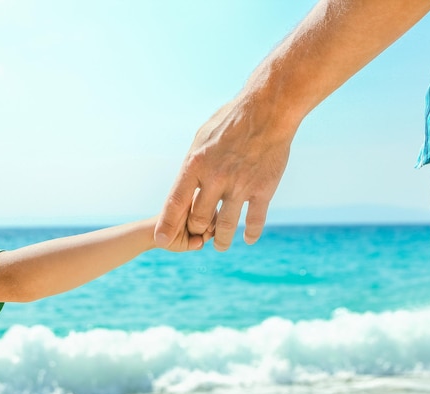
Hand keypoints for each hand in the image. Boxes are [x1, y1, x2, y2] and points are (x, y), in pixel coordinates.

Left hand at [155, 96, 295, 251]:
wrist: (268, 111)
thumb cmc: (231, 121)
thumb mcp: (202, 138)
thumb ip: (193, 164)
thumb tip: (186, 184)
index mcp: (196, 164)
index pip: (176, 202)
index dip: (167, 224)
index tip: (161, 240)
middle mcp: (216, 178)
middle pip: (199, 218)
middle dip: (196, 230)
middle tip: (199, 233)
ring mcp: (240, 185)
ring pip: (225, 226)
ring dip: (220, 241)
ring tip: (219, 245)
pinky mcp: (263, 189)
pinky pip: (254, 221)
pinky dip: (250, 233)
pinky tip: (247, 238)